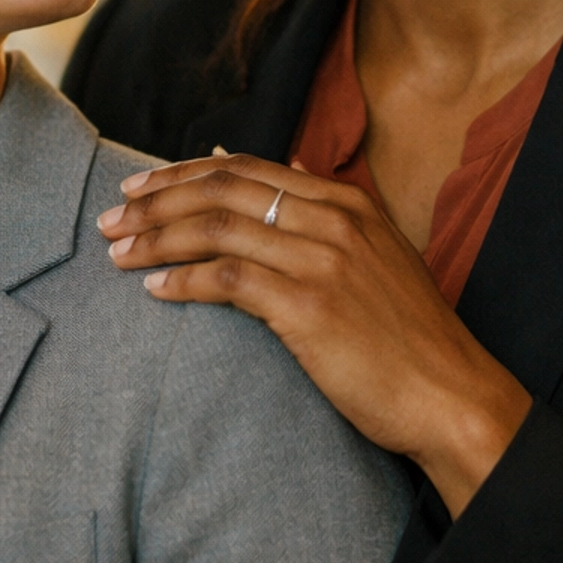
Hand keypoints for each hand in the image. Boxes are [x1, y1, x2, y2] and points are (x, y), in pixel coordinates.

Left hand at [98, 154, 532, 517]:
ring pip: (215, 229)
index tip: (139, 185)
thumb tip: (277, 168)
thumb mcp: (376, 254)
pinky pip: (227, 279)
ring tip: (118, 253)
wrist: (450, 395)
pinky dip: (182, 281)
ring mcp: (321, 260)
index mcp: (346, 201)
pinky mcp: (309, 306)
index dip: (182, 173)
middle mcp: (332, 219)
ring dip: (157, 238)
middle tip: (111, 217)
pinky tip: (154, 291)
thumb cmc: (406, 337)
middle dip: (156, 200)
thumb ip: (324, 211)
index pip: (244, 169)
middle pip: (220, 191)